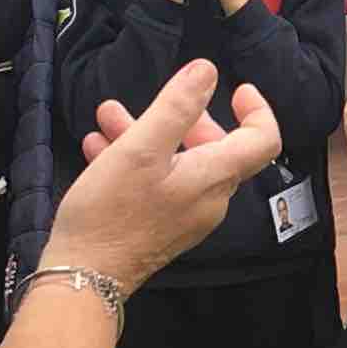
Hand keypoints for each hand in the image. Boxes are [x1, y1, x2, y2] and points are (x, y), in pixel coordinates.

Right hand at [51, 61, 285, 291]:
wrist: (84, 277)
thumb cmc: (112, 210)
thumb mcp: (141, 148)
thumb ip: (176, 107)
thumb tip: (207, 70)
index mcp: (214, 177)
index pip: (263, 141)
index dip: (258, 110)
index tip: (237, 89)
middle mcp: (209, 199)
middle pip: (215, 148)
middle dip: (184, 118)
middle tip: (159, 100)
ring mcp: (185, 216)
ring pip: (176, 163)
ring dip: (146, 135)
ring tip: (107, 116)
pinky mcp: (159, 228)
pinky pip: (157, 185)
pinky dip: (134, 161)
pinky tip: (98, 146)